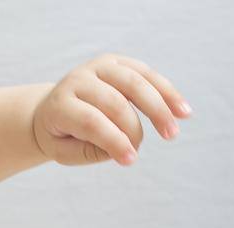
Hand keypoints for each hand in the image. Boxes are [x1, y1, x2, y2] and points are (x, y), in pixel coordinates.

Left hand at [32, 54, 190, 167]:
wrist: (51, 108)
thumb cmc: (61, 135)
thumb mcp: (65, 151)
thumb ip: (92, 151)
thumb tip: (127, 148)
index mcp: (61, 103)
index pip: (91, 121)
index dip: (114, 141)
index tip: (131, 160)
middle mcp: (79, 79)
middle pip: (115, 100)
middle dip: (137, 126)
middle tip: (153, 149)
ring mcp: (99, 67)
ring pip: (134, 81)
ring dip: (160, 106)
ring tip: (174, 131)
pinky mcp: (117, 62)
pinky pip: (145, 73)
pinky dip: (166, 91)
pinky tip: (183, 110)